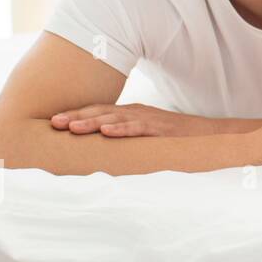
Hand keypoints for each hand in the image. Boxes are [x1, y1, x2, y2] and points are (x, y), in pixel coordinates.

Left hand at [50, 103, 220, 137]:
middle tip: (53, 123)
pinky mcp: (161, 129)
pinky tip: (107, 131)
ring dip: (91, 122)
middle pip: (101, 112)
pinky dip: (122, 128)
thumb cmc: (174, 138)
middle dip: (75, 116)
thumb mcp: (144, 135)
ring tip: (71, 127)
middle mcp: (136, 113)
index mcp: (130, 114)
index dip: (75, 115)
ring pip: (115, 118)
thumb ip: (124, 137)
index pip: (98, 112)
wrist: (209, 135)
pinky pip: (138, 128)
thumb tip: (99, 149)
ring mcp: (148, 120)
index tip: (52, 122)